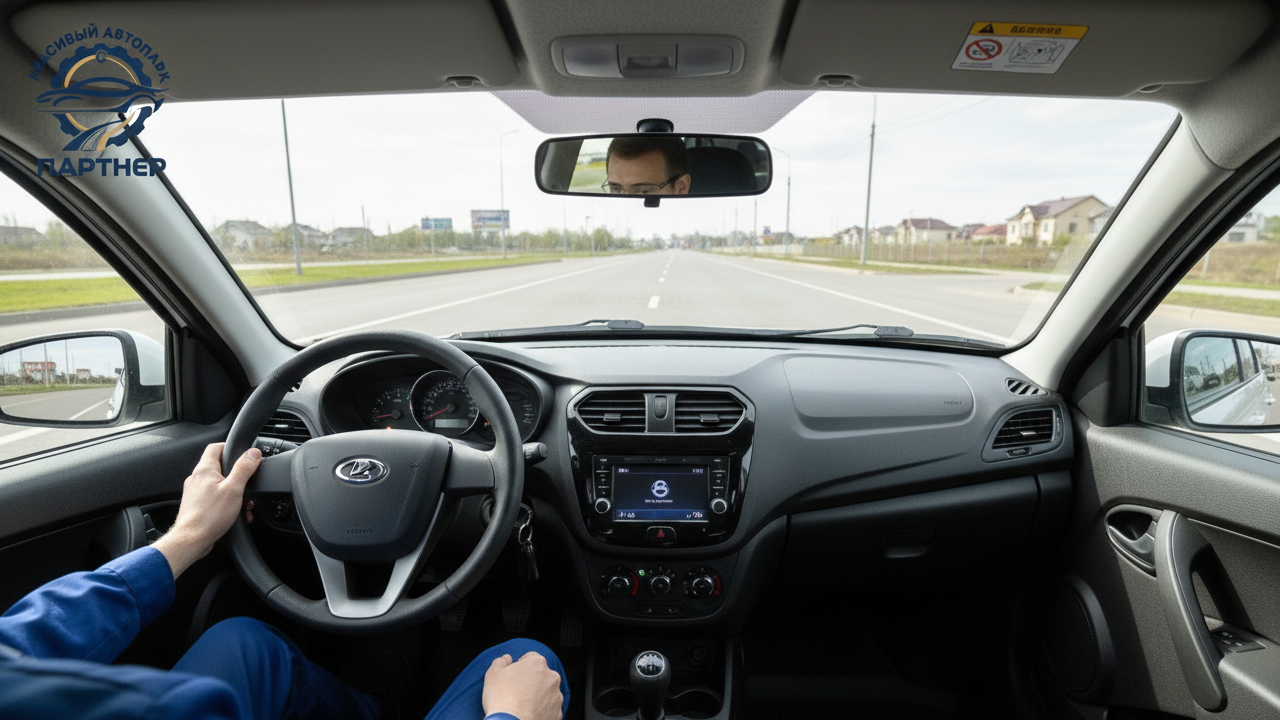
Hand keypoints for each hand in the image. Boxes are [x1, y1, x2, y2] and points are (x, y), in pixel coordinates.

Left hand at [154, 443, 260, 578]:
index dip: (230, 446)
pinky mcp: (197, 506)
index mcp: (204, 470)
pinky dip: (227, 503)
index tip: (243, 453)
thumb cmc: (209, 516)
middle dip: (237, 476)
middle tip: (247, 484)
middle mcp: (197, 479)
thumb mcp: (234, 489)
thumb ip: (244, 469)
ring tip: (244, 504)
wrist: (191, 540)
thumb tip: (253, 453)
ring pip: (219, 485)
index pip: (215, 447)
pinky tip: (235, 514)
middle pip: (220, 467)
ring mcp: (195, 493)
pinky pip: (215, 498)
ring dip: (234, 493)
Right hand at [482, 651, 563, 719]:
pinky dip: (542, 709)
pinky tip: (530, 713)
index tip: (513, 676)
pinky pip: (549, 707)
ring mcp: (556, 695)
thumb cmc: (502, 699)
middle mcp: (551, 677)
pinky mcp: (557, 712)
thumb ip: (501, 661)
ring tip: (523, 704)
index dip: (520, 665)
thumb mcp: (493, 674)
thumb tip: (506, 659)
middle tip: (517, 691)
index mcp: (537, 663)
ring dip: (538, 695)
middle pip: (541, 674)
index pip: (530, 658)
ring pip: (547, 691)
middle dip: (531, 680)